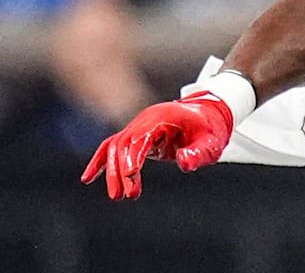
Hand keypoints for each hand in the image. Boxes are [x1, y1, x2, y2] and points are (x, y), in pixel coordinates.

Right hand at [80, 91, 234, 199]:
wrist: (210, 114)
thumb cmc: (211, 129)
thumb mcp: (211, 143)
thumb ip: (198, 153)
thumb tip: (184, 162)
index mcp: (163, 117)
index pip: (141, 138)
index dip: (134, 156)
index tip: (131, 175)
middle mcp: (146, 119)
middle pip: (124, 144)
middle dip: (121, 171)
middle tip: (127, 195)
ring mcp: (139, 126)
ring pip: (115, 147)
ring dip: (112, 172)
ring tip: (117, 196)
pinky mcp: (137, 135)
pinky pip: (113, 146)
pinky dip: (100, 161)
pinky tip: (88, 178)